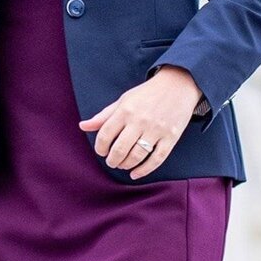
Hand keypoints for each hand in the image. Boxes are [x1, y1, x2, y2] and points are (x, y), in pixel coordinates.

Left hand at [80, 66, 202, 178]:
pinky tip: (135, 174)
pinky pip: (157, 158)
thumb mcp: (124, 100)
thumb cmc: (147, 94)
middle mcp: (140, 121)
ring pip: (137, 155)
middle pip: (120, 149)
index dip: (100, 147)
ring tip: (123, 165)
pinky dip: (144, 170)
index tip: (101, 151)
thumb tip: (82, 126)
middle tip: (112, 162)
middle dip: (112, 160)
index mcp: (125, 110)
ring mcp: (156, 130)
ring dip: (126, 165)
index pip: (105, 134)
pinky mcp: (171, 137)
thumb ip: (104, 116)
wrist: (178, 86)